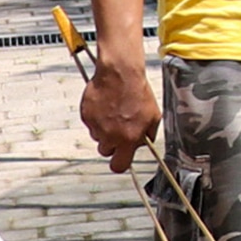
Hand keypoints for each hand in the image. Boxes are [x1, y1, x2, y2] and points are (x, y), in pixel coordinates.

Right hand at [79, 54, 163, 174]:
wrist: (120, 74)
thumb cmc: (138, 92)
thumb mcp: (154, 116)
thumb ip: (148, 134)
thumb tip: (144, 142)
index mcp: (128, 139)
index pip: (119, 166)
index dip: (120, 162)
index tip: (122, 157)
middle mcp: (110, 136)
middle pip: (106, 151)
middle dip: (111, 144)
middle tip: (118, 130)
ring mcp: (96, 126)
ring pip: (98, 136)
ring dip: (104, 129)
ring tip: (114, 112)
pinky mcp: (86, 116)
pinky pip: (91, 123)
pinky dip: (97, 117)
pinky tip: (106, 105)